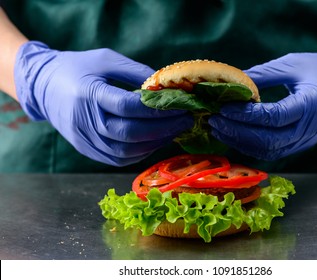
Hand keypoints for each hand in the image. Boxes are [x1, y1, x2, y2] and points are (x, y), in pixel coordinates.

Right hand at [14, 41, 192, 165]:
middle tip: (184, 121)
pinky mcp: (86, 149)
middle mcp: (84, 120)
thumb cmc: (77, 68)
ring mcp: (83, 139)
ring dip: (154, 143)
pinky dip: (140, 153)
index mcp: (87, 93)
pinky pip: (117, 158)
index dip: (157, 109)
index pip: (127, 106)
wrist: (42, 86)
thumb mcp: (105, 59)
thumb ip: (135, 71)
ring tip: (174, 131)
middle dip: (162, 129)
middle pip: (129, 133)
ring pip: (125, 151)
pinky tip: (155, 141)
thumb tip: (165, 86)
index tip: (179, 106)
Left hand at [209, 44, 316, 159]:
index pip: (275, 116)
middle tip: (215, 122)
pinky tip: (234, 137)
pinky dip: (251, 147)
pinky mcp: (299, 145)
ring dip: (241, 143)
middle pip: (269, 139)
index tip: (224, 109)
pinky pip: (273, 152)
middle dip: (238, 133)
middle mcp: (309, 128)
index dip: (247, 116)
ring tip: (219, 130)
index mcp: (311, 104)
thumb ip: (263, 74)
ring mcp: (305, 140)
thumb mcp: (292, 65)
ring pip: (269, 150)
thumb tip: (232, 80)